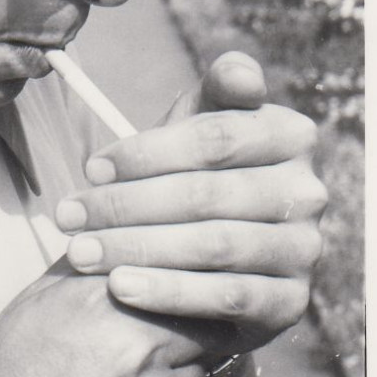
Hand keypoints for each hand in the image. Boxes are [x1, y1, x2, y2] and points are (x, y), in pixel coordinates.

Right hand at [0, 266, 210, 376]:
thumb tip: (116, 237)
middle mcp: (136, 350)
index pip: (176, 273)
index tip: (181, 280)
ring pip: (196, 371)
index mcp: (100, 303)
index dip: (179, 279)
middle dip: (187, 325)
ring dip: (175, 370)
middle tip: (166, 329)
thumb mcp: (30, 308)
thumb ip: (83, 270)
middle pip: (202, 322)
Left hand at [55, 52, 326, 352]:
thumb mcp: (202, 124)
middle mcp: (308, 192)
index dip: (145, 152)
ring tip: (80, 253)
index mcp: (291, 135)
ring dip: (137, 249)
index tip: (90, 167)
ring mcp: (305, 249)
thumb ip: (217, 91)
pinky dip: (169, 291)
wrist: (207, 256)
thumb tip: (240, 73)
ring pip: (214, 245)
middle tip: (67, 216)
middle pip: (206, 195)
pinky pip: (227, 297)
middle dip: (125, 206)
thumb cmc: (197, 173)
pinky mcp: (292, 303)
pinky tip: (120, 286)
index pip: (213, 139)